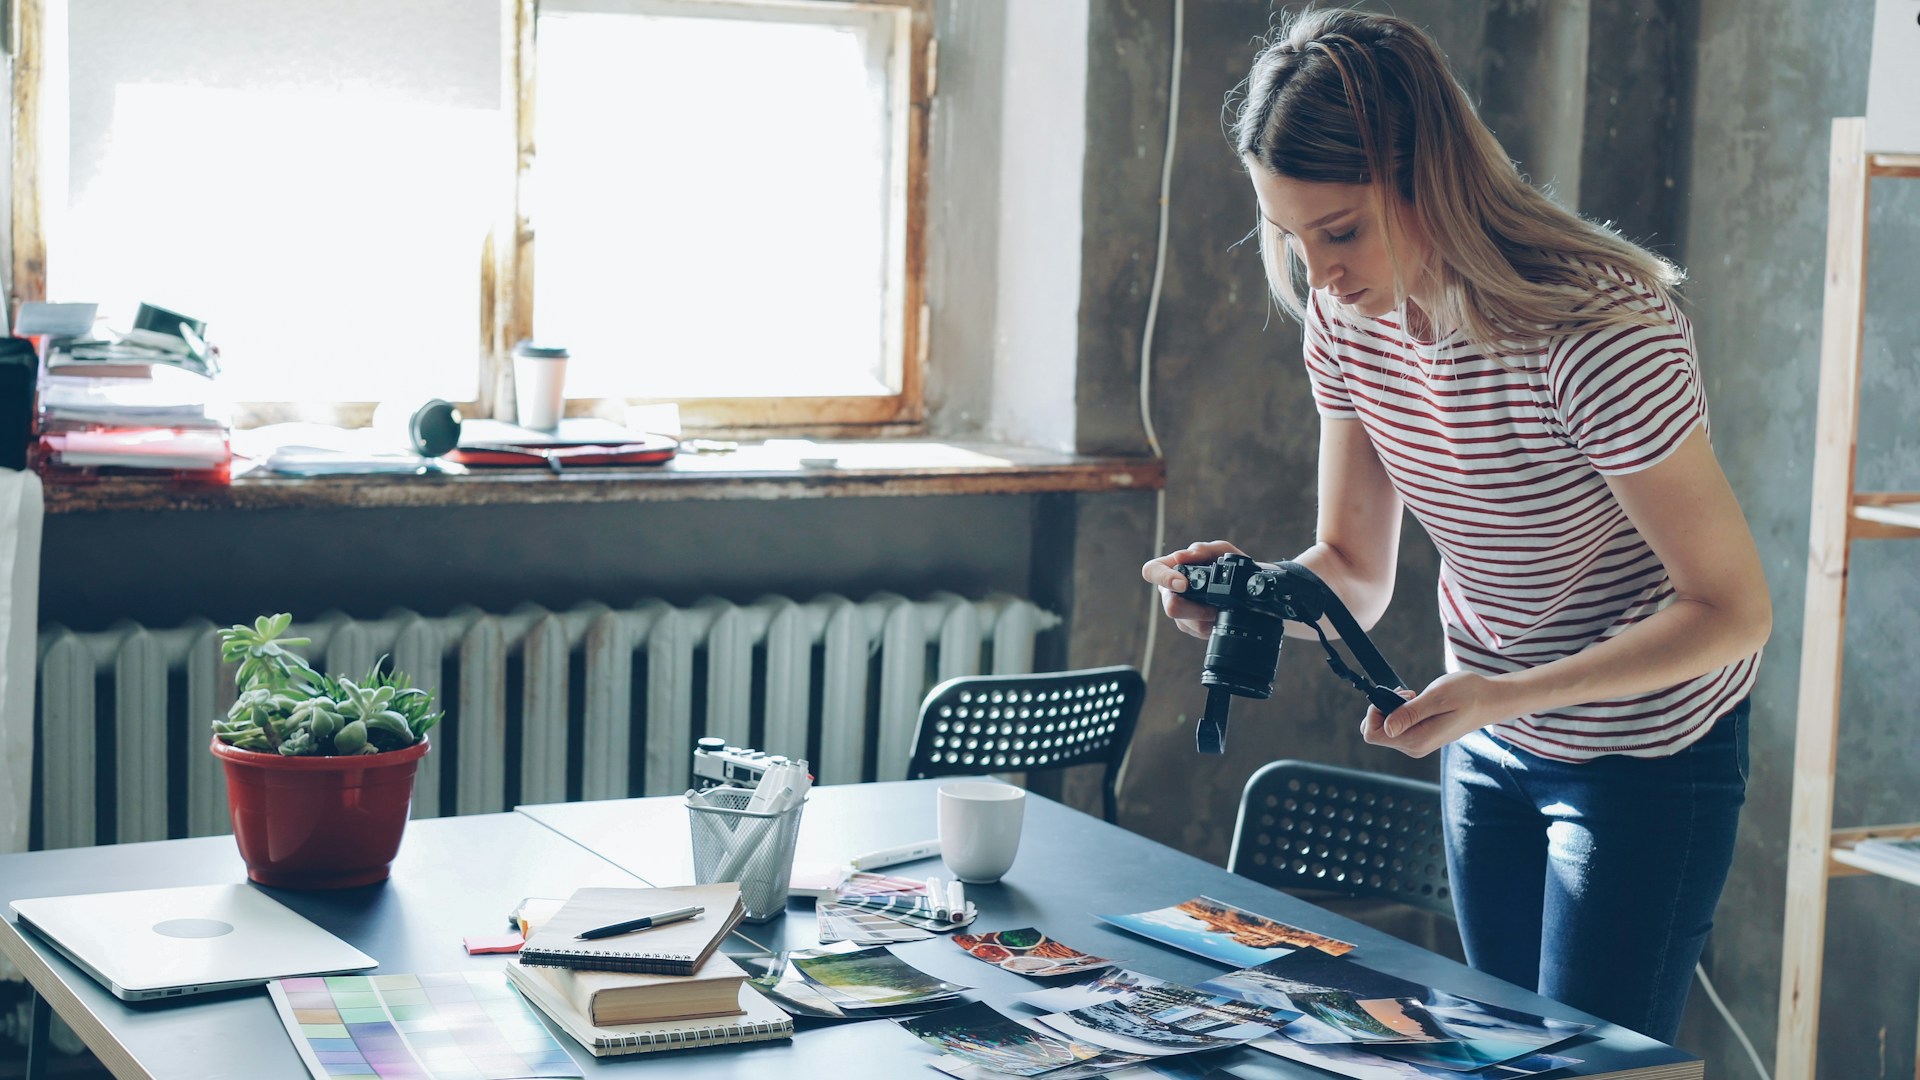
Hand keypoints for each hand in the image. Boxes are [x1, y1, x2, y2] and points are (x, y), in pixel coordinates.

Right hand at [1142, 541, 1245, 640]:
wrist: (1246, 588)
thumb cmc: (1229, 564)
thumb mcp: (1220, 551)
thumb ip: (1201, 549)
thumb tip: (1180, 556)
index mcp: (1172, 569)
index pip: (1152, 571)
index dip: (1164, 578)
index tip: (1183, 584)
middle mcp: (1171, 591)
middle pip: (1170, 606)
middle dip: (1193, 609)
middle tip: (1212, 607)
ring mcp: (1180, 611)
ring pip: (1186, 622)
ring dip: (1206, 617)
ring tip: (1219, 609)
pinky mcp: (1191, 627)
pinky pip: (1198, 631)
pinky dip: (1212, 625)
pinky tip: (1218, 616)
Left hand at [1359, 672, 1515, 757]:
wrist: (1491, 700)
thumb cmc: (1468, 694)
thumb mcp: (1438, 697)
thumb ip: (1411, 713)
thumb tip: (1387, 728)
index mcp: (1417, 740)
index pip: (1372, 734)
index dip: (1374, 712)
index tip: (1395, 696)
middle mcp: (1415, 747)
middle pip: (1377, 732)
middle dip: (1383, 709)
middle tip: (1407, 694)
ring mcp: (1418, 744)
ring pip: (1387, 729)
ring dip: (1393, 709)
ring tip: (1415, 696)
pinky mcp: (1422, 737)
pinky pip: (1398, 727)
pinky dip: (1401, 711)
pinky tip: (1417, 701)